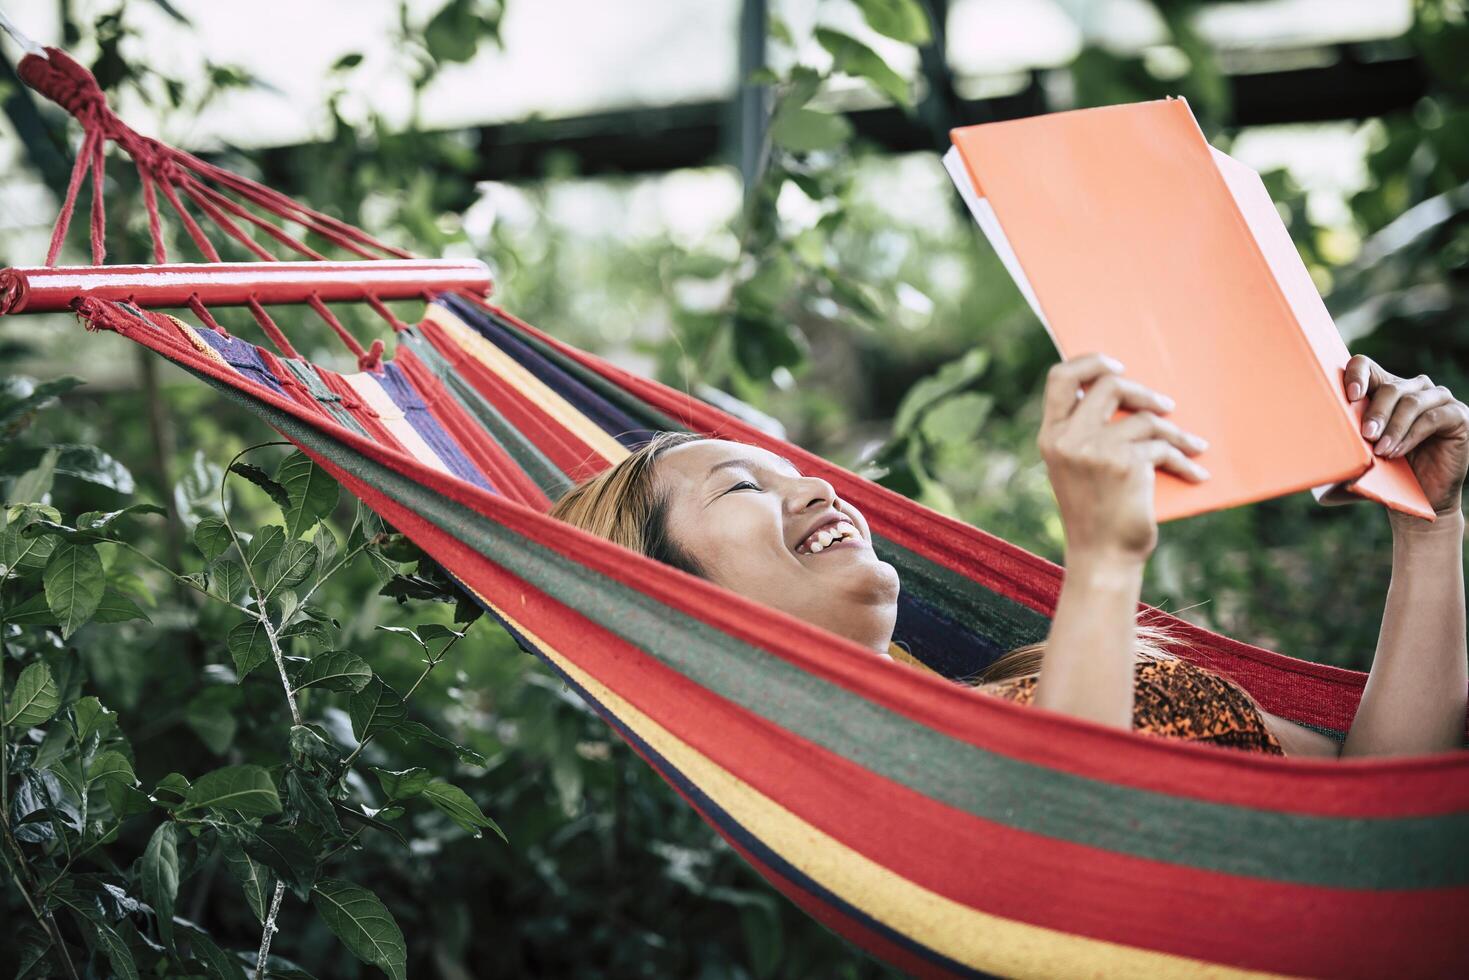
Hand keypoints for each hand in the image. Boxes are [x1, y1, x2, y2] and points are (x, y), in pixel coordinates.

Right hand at [1037, 354, 1208, 563]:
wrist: (1102, 558)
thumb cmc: (1094, 514)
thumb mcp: (1075, 468)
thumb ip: (1085, 433)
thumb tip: (1124, 393)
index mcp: (1051, 437)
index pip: (1060, 377)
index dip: (1090, 363)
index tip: (1117, 366)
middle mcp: (1069, 438)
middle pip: (1110, 385)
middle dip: (1143, 392)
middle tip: (1164, 407)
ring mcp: (1096, 449)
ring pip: (1146, 418)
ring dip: (1176, 432)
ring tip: (1192, 444)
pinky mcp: (1127, 462)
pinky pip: (1163, 446)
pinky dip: (1184, 460)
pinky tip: (1196, 473)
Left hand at [1344, 355, 1468, 517]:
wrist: (1419, 498)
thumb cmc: (1384, 472)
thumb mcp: (1359, 456)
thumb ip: (1342, 446)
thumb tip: (1312, 460)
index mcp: (1385, 388)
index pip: (1367, 366)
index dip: (1357, 374)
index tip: (1350, 396)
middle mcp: (1414, 387)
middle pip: (1390, 387)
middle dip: (1375, 412)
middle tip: (1366, 436)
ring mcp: (1438, 398)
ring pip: (1411, 402)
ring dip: (1393, 427)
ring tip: (1381, 450)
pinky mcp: (1458, 415)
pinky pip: (1433, 418)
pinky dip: (1412, 435)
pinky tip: (1398, 451)